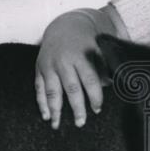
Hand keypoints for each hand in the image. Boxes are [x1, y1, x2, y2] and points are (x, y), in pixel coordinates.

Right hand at [35, 11, 106, 128]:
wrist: (65, 25)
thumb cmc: (87, 43)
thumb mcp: (99, 50)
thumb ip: (104, 67)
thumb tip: (110, 85)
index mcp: (81, 56)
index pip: (89, 79)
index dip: (94, 95)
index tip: (97, 109)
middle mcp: (64, 61)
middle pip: (71, 88)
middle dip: (76, 107)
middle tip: (80, 123)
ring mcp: (49, 65)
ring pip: (52, 90)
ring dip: (55, 109)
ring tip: (57, 125)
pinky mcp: (39, 68)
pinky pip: (39, 88)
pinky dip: (41, 103)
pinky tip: (46, 116)